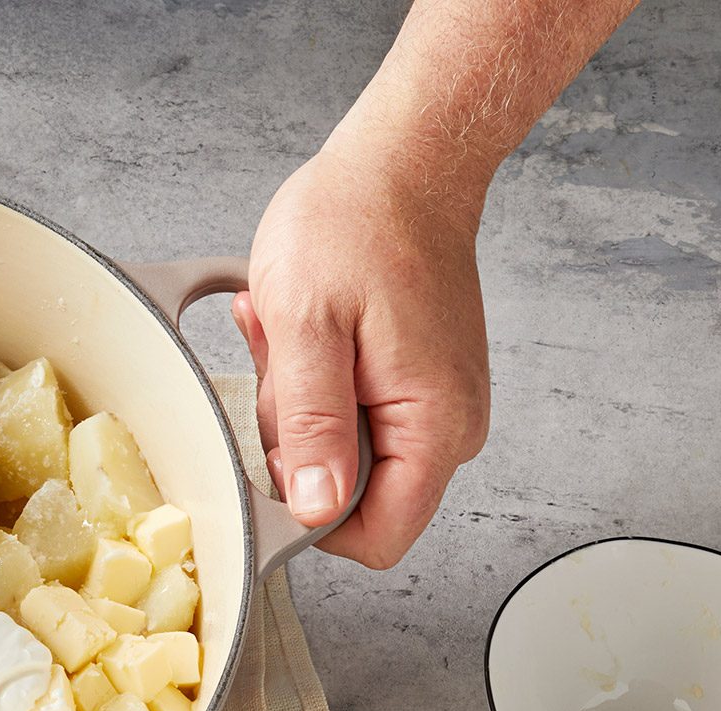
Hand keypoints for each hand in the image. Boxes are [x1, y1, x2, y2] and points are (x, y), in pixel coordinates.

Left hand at [234, 141, 490, 568]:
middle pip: (349, 496)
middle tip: (282, 364)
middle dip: (294, 441)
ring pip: (337, 451)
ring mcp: (432, 405)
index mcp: (432, 427)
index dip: (310, 517)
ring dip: (294, 401)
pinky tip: (301, 330)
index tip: (274, 456)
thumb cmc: (356, 222)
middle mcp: (446, 428)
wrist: (403, 163)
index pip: (376, 538)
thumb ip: (311, 425)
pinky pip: (344, 411)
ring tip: (290, 333)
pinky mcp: (413, 384)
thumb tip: (314, 507)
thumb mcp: (307, 326)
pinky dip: (309, 378)